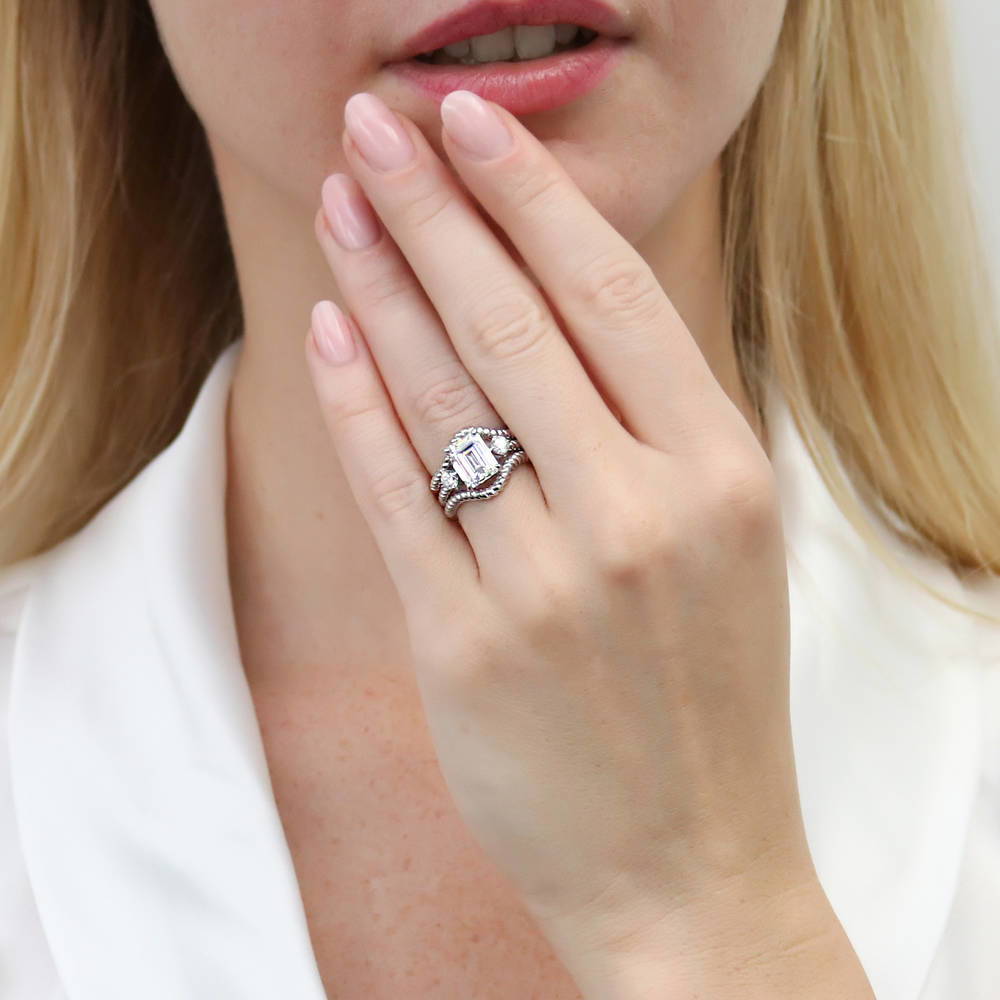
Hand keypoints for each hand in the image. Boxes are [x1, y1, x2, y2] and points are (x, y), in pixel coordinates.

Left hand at [304, 89, 823, 987]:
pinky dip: (353, 405)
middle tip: (373, 129)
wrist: (691, 862)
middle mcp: (638, 513)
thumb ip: (649, 422)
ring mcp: (546, 581)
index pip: (609, 293)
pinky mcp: (464, 644)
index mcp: (720, 472)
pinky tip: (325, 333)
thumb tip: (548, 299)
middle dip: (432, 210)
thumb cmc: (710, 693)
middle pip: (511, 323)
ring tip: (342, 209)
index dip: (530, 196)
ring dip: (382, 288)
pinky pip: (395, 494)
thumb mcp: (723, 536)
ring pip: (442, 396)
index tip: (470, 123)